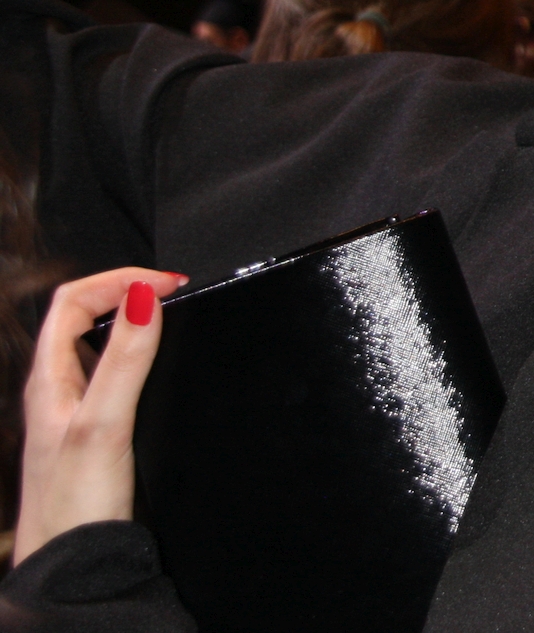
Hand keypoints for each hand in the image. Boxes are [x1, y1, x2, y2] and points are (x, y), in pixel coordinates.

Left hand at [13, 268, 184, 562]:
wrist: (70, 566)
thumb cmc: (74, 505)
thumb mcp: (104, 423)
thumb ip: (125, 359)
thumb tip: (143, 298)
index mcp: (48, 379)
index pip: (73, 300)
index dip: (120, 279)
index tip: (169, 283)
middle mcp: (56, 390)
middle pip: (83, 317)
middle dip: (129, 292)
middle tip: (175, 291)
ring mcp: (73, 412)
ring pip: (98, 346)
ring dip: (133, 323)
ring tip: (171, 317)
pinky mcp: (95, 433)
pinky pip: (112, 377)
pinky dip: (138, 358)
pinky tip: (160, 371)